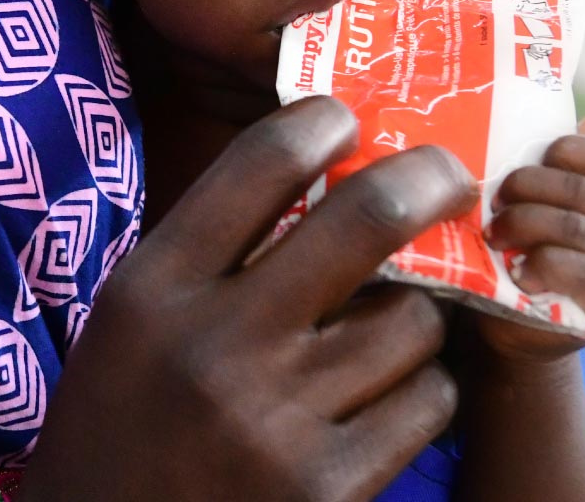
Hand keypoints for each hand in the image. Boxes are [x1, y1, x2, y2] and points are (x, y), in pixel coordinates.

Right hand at [19, 97, 478, 501]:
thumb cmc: (130, 428)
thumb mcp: (135, 326)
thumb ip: (217, 252)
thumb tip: (339, 163)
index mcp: (153, 291)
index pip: (263, 161)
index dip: (328, 121)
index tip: (355, 119)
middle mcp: (214, 348)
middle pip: (369, 218)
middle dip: (431, 179)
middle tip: (453, 174)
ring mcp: (275, 423)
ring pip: (414, 318)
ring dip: (419, 314)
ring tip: (393, 325)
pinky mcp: (329, 490)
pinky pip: (428, 400)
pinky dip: (423, 390)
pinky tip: (390, 397)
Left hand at [478, 113, 584, 361]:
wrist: (511, 333)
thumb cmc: (512, 259)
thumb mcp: (521, 211)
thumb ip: (538, 173)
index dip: (576, 148)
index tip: (541, 153)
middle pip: (583, 192)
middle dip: (532, 186)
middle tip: (494, 200)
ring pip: (578, 228)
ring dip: (528, 224)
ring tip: (494, 235)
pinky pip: (583, 271)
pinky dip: (545, 264)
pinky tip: (517, 272)